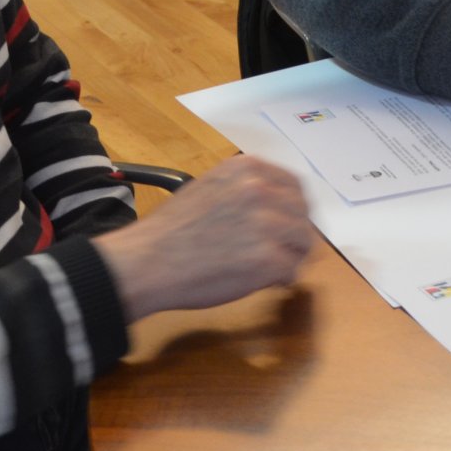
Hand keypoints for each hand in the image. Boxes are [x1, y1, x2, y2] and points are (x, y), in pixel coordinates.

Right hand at [93, 153, 314, 319]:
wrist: (146, 262)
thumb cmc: (170, 230)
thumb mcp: (209, 188)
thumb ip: (243, 191)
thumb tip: (273, 207)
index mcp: (247, 169)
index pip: (294, 185)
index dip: (294, 208)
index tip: (289, 224)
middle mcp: (261, 190)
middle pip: (303, 213)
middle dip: (295, 234)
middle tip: (283, 252)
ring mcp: (267, 224)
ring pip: (303, 242)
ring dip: (291, 257)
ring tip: (270, 269)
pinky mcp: (268, 259)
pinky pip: (292, 269)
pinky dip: (282, 279)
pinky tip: (264, 282)